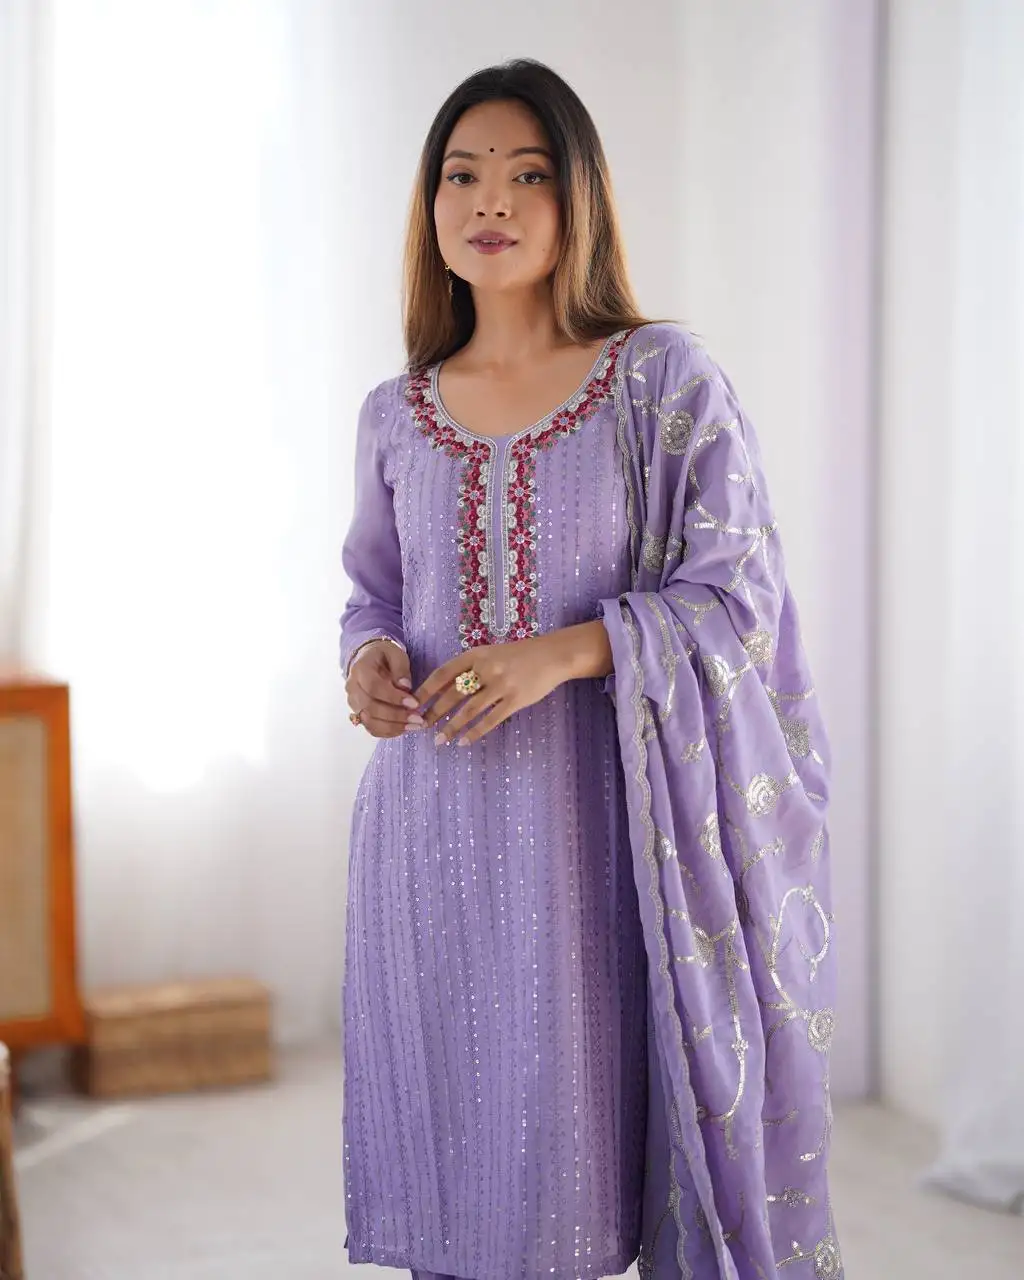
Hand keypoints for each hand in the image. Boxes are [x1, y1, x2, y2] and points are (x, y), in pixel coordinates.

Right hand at [346, 641, 424, 738]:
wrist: (368, 660)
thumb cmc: (384, 656)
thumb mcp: (395, 653)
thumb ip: (401, 668)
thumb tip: (405, 687)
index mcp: (360, 669)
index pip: (373, 687)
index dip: (394, 697)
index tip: (414, 702)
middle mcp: (352, 688)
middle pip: (370, 707)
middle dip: (396, 715)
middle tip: (418, 718)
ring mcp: (354, 703)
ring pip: (369, 721)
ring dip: (393, 726)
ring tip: (415, 725)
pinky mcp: (359, 714)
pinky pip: (371, 728)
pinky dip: (388, 731)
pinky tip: (405, 728)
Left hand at [411, 635, 570, 747]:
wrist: (552, 655)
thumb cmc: (518, 655)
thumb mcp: (490, 653)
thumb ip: (470, 667)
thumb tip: (442, 688)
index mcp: (476, 654)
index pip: (443, 673)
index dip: (426, 689)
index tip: (413, 703)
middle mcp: (486, 668)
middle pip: (453, 694)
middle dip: (434, 712)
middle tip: (421, 726)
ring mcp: (502, 685)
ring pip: (469, 710)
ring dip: (452, 727)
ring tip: (439, 740)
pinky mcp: (516, 700)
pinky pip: (491, 720)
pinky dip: (475, 732)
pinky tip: (464, 741)